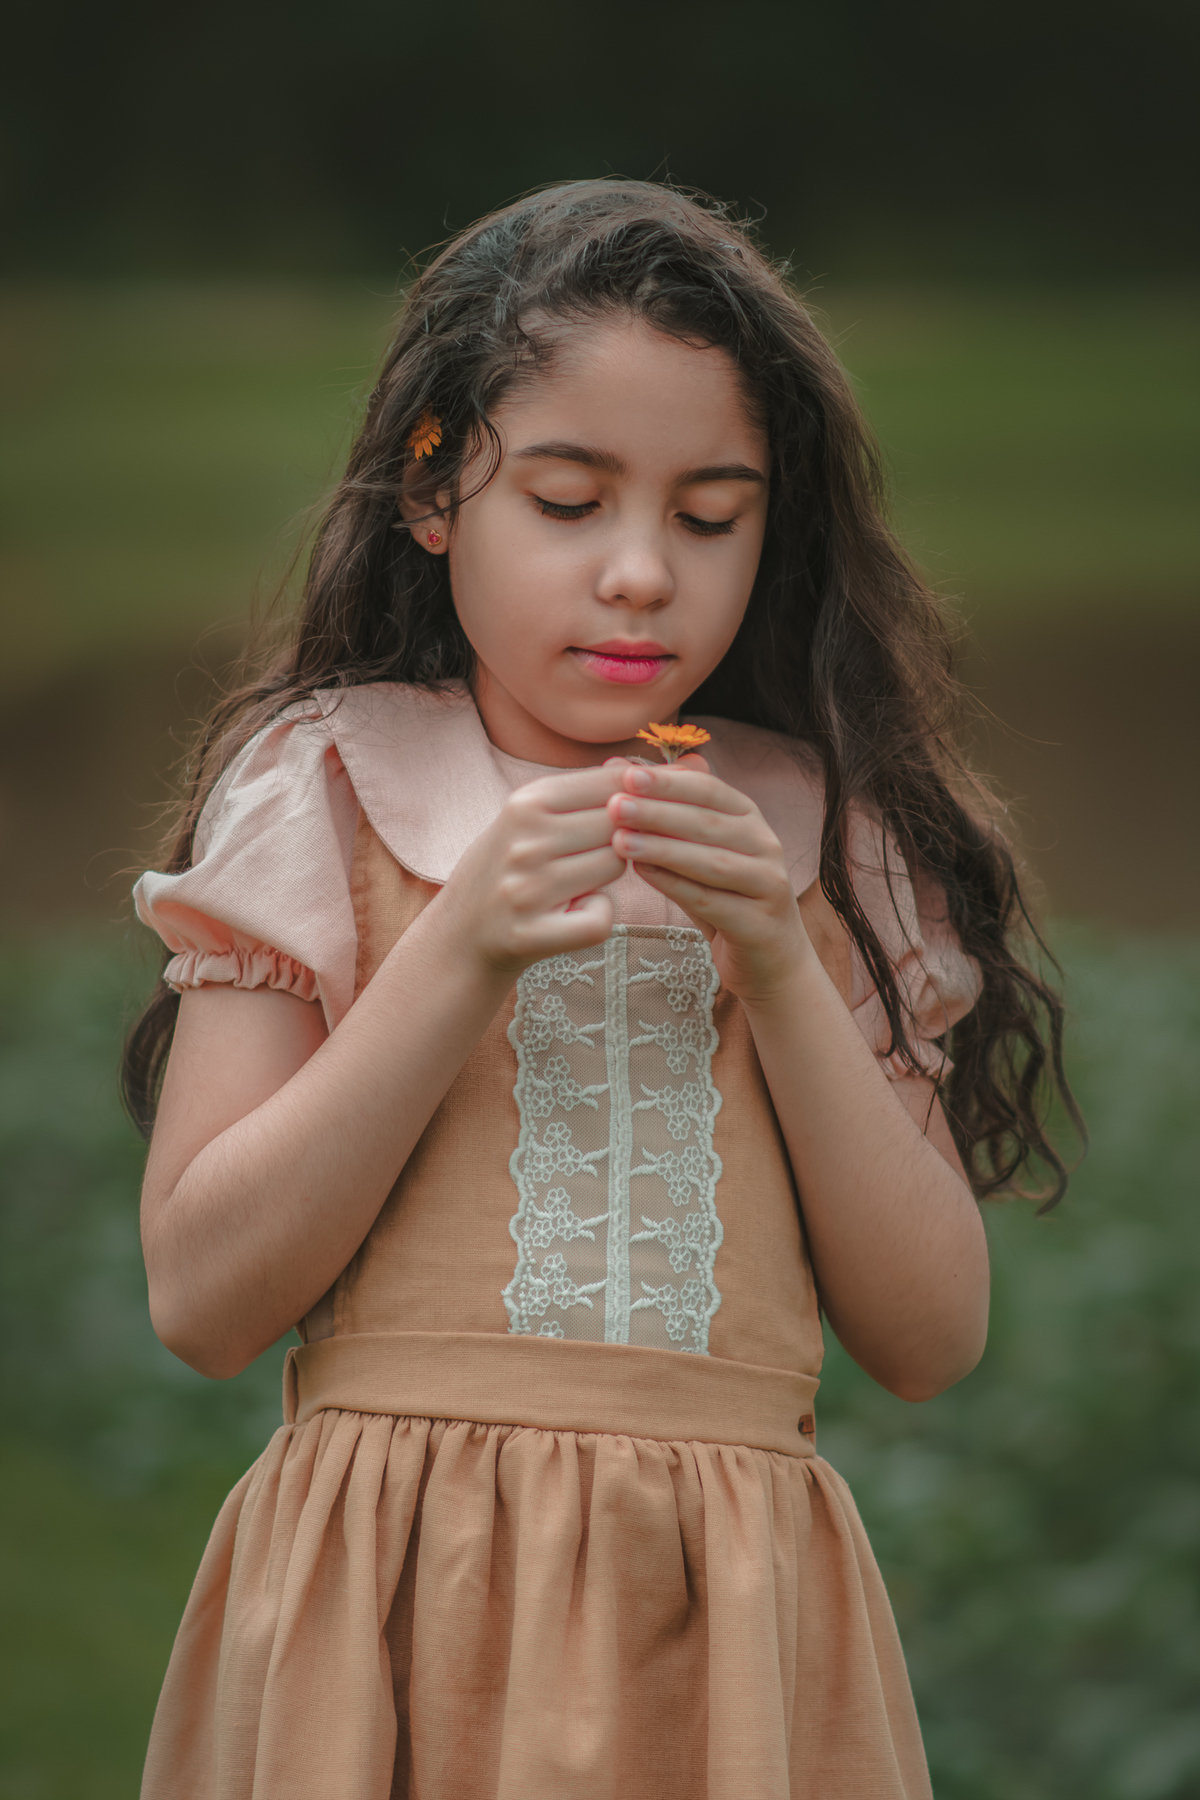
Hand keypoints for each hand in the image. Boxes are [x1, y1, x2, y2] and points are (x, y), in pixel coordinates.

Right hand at [434, 765, 627, 978]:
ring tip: (576, 883)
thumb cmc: (504, 867)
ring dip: (606, 878)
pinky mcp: (531, 934)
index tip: (624, 817)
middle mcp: (525, 842)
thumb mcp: (525, 816)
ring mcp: (526, 890)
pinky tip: (573, 913)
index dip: (632, 802)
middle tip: (589, 857)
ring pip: (615, 867)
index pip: (613, 784)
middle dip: (619, 839)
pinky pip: (601, 919)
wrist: (458, 932)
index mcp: (524, 804)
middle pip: (618, 826)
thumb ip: (577, 792)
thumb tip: (633, 766)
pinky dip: (597, 917)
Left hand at [607, 755, 814, 1004]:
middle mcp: (765, 845)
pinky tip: (643, 874)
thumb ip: (663, 812)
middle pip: (708, 822)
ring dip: (663, 848)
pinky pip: (712, 901)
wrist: (769, 960)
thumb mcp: (696, 851)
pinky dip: (676, 886)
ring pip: (711, 861)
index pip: (709, 789)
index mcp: (749, 818)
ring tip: (620, 840)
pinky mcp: (760, 923)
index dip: (668, 781)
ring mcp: (768, 884)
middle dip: (658, 811)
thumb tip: (616, 764)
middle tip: (615, 805)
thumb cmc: (724, 897)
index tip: (627, 775)